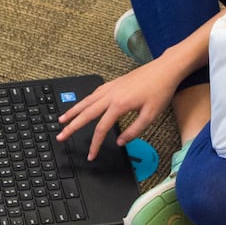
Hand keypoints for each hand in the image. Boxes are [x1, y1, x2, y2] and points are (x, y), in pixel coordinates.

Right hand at [56, 57, 184, 160]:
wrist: (165, 69)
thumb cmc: (160, 91)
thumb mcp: (150, 115)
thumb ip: (134, 131)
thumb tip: (120, 141)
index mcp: (119, 105)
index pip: (101, 128)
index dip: (94, 144)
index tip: (90, 155)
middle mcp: (110, 95)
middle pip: (86, 113)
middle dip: (71, 126)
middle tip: (60, 136)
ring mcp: (111, 87)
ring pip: (86, 101)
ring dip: (73, 111)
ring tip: (62, 120)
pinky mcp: (114, 83)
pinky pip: (94, 93)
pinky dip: (84, 100)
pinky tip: (82, 104)